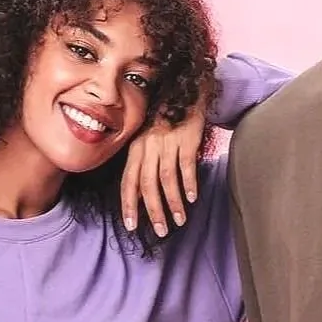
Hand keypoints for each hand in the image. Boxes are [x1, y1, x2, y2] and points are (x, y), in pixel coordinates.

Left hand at [120, 110, 207, 236]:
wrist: (184, 90)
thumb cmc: (165, 119)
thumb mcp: (146, 139)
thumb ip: (142, 163)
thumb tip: (140, 194)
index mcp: (136, 148)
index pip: (128, 181)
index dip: (129, 205)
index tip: (131, 225)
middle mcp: (148, 147)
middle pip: (147, 184)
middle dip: (153, 210)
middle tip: (161, 230)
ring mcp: (167, 143)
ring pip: (167, 179)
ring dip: (173, 202)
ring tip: (180, 220)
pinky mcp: (187, 139)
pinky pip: (186, 166)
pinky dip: (189, 184)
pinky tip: (192, 198)